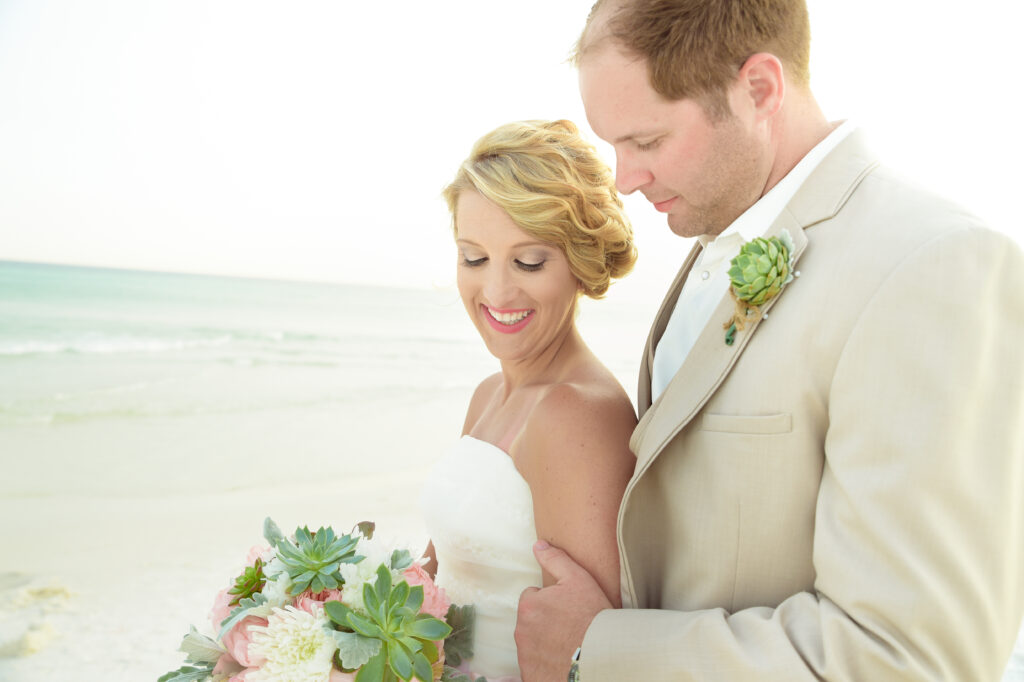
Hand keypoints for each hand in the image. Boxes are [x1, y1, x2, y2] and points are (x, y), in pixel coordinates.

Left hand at [515, 540, 612, 681]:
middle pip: (532, 620)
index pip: (533, 597)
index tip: (567, 610)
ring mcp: (525, 655)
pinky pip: (536, 665)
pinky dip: (547, 663)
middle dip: (547, 622)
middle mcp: (521, 630)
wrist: (601, 660)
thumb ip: (555, 560)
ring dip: (547, 643)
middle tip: (571, 627)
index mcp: (529, 605)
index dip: (552, 602)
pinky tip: (565, 661)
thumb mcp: (578, 580)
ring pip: (534, 643)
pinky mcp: (531, 675)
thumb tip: (538, 545)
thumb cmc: (592, 619)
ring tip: (571, 645)